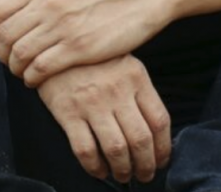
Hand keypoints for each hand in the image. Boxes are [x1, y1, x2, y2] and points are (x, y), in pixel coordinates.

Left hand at [0, 0, 164, 85]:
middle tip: (10, 62)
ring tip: (24, 72)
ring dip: (16, 68)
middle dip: (2, 54)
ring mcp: (63, 26)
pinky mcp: (78, 48)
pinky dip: (30, 78)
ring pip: (19, 55)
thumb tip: (13, 17)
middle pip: (4, 36)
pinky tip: (36, 80)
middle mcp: (49, 4)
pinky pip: (39, 69)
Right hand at [37, 54, 171, 183]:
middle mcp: (118, 92)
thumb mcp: (127, 65)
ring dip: (123, 169)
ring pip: (116, 148)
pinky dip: (95, 167)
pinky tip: (99, 170)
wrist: (57, 46)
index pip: (159, 120)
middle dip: (146, 164)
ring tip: (124, 175)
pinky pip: (85, 149)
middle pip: (141, 139)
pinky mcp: (68, 113)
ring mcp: (92, 103)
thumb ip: (141, 93)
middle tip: (145, 175)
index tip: (162, 159)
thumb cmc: (97, 59)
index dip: (164, 147)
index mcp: (137, 78)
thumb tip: (155, 130)